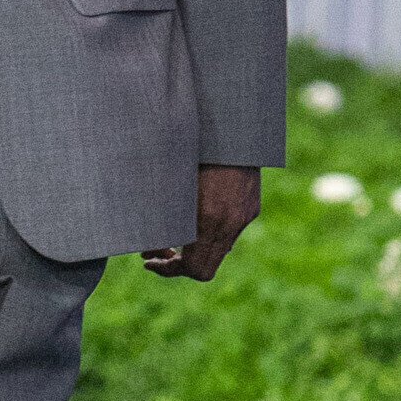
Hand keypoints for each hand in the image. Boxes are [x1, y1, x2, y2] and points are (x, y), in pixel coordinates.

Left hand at [143, 163, 260, 281]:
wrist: (232, 130)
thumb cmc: (194, 152)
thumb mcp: (172, 184)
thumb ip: (165, 218)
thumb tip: (151, 244)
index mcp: (208, 218)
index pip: (191, 268)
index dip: (167, 270)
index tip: (149, 261)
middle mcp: (229, 223)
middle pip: (204, 270)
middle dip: (179, 265)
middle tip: (158, 252)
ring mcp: (243, 217)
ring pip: (218, 252)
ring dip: (196, 250)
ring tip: (174, 235)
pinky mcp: (251, 209)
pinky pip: (230, 234)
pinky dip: (211, 234)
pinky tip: (197, 216)